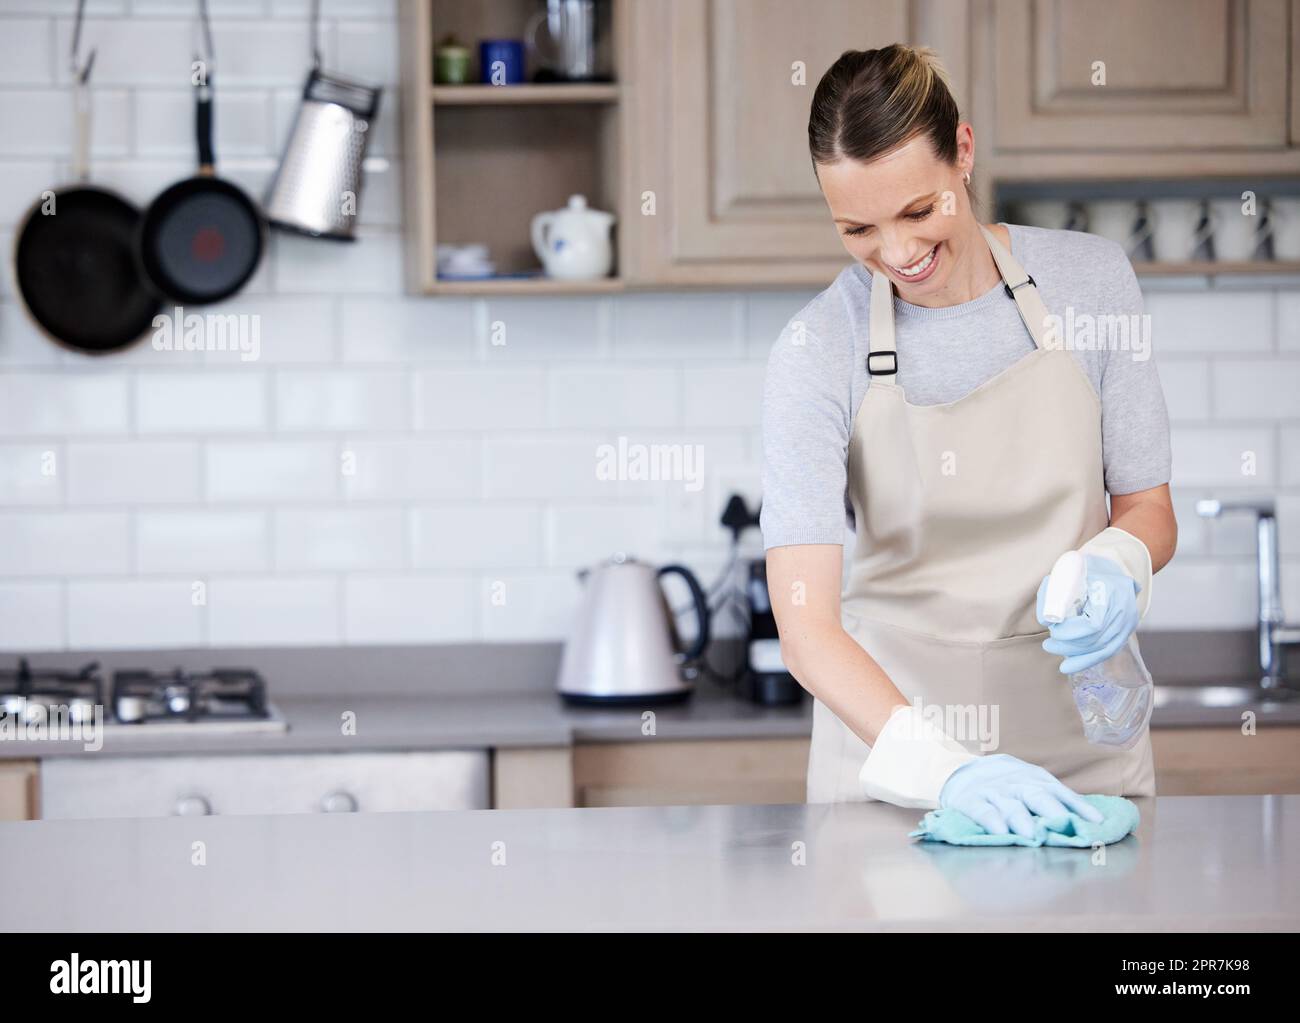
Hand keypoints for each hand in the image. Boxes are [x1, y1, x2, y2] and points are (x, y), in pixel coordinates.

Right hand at [938, 754, 1103, 837]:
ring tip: (1031, 835)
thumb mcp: (1030, 785)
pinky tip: (1000, 831)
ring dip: (1022, 819)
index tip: (1097, 821)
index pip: (1060, 792)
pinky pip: (982, 810)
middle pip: (1037, 796)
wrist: (964, 771)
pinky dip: (991, 820)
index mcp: (1035, 780)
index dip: (1078, 806)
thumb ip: (1054, 801)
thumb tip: (1093, 821)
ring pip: (1010, 804)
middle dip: (1053, 811)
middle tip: (1064, 826)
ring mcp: (993, 791)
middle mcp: (1016, 784)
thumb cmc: (1007, 786)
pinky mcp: (970, 800)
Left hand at [1035, 553, 1139, 673]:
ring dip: (1079, 658)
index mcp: (1112, 592)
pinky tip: (1073, 666)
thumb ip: (1055, 591)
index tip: (1054, 630)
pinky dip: (1090, 660)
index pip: (1094, 624)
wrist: (1116, 566)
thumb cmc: (1089, 567)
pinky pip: (1109, 650)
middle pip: (1097, 639)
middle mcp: (1124, 610)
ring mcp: (1128, 622)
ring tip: (1059, 660)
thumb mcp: (1070, 570)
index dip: (1072, 633)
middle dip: (1070, 646)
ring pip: (1104, 649)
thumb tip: (1045, 618)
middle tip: (1048, 645)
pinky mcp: (1126, 631)